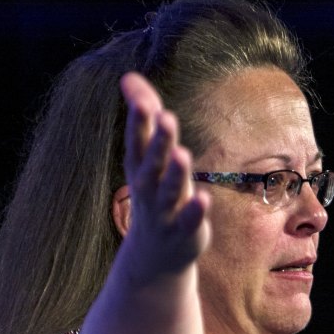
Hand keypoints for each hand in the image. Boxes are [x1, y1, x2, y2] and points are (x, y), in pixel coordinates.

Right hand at [118, 72, 209, 281]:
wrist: (154, 256)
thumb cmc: (153, 194)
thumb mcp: (146, 157)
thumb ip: (143, 116)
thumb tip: (129, 76)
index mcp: (140, 169)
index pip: (137, 142)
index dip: (139, 123)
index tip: (143, 100)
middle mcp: (149, 190)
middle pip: (153, 164)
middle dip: (159, 142)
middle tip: (166, 117)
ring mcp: (166, 213)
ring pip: (170, 191)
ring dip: (175, 174)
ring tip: (182, 153)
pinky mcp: (185, 232)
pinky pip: (189, 221)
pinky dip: (195, 211)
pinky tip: (204, 198)